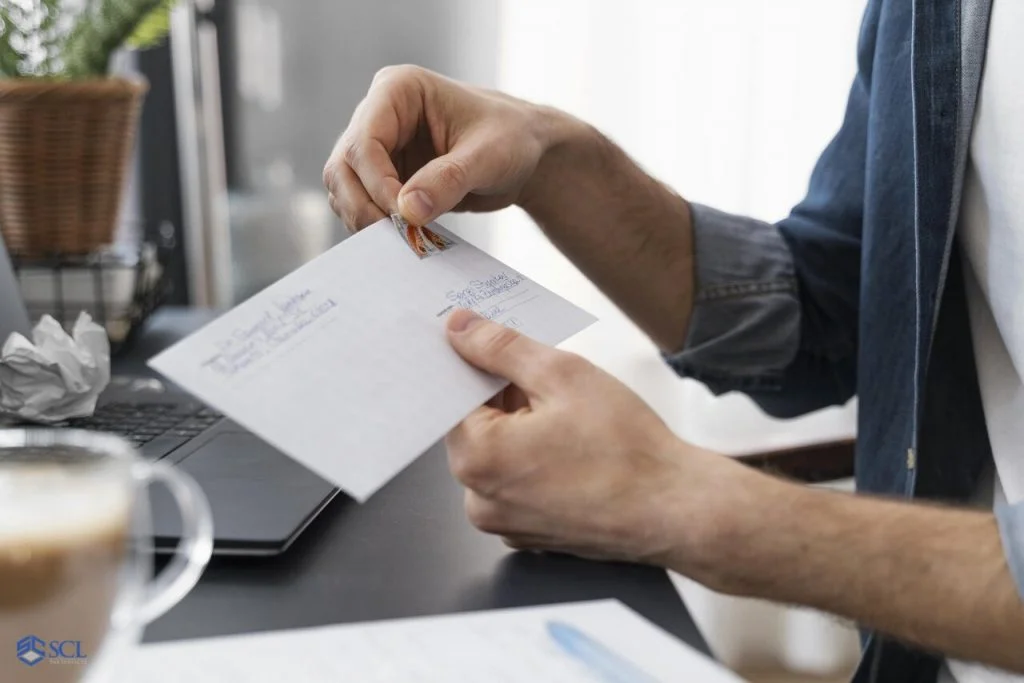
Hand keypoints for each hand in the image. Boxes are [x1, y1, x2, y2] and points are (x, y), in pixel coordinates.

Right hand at [323, 65, 568, 231]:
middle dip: (364, 206)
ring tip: (403, 241)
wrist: (526, 155)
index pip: (365, 141)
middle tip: (396, 237)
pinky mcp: (384, 178)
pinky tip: (403, 239)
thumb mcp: (489, 156)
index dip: (378, 183)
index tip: (404, 216)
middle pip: (343, 167)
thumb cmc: (512, 139)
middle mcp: (378, 115)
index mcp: (398, 90)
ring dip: (365, 219)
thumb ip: (449, 180)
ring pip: (344, 189)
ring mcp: (378, 148)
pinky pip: (361, 205)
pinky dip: (375, 226)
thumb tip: (408, 211)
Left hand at [443, 309, 743, 567]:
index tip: (504, 352)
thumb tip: (460, 329)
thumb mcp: (562, 375)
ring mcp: (505, 524)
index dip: (481, 367)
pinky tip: (578, 452)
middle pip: (476, 428)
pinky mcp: (532, 534)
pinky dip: (538, 462)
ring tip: (574, 423)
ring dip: (525, 430)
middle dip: (508, 399)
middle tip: (556, 387)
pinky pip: (520, 484)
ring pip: (500, 456)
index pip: (453, 396)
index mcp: (476, 460)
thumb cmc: (627, 449)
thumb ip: (502, 348)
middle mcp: (479, 500)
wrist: (677, 511)